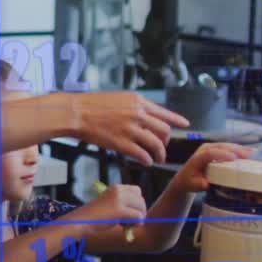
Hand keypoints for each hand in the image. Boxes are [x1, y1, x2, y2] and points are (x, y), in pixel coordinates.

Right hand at [71, 92, 189, 165]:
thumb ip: (135, 106)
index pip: (164, 112)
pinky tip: (146, 162)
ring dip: (159, 155)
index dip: (177, 120)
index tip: (185, 124)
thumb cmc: (92, 105)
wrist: (76, 113)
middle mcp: (138, 114)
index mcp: (138, 102)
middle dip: (166, 141)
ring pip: (156, 145)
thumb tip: (146, 114)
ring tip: (157, 159)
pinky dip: (147, 160)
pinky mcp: (121, 143)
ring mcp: (130, 129)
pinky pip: (142, 155)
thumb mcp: (119, 98)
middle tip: (162, 147)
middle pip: (164, 131)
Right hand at [71, 183, 146, 236]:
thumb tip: (141, 212)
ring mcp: (118, 199)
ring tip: (124, 224)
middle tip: (127, 220)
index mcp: (116, 187)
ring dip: (137, 218)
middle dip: (139, 211)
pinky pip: (138, 216)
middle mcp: (118, 190)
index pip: (137, 191)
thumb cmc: (95, 216)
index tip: (127, 212)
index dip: (136, 203)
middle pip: (141, 200)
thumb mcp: (110, 204)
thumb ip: (124, 203)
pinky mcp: (119, 210)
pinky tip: (126, 227)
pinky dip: (136, 223)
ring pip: (141, 208)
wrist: (82, 221)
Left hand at [170, 143, 253, 193]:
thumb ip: (199, 184)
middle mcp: (204, 149)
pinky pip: (229, 147)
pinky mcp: (217, 149)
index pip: (210, 154)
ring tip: (253, 152)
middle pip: (221, 147)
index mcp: (198, 157)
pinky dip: (239, 149)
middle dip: (235, 150)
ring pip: (226, 145)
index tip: (234, 158)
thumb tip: (207, 184)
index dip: (222, 155)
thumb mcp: (193, 185)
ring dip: (240, 148)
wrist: (185, 177)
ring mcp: (211, 147)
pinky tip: (249, 152)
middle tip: (249, 155)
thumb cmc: (189, 181)